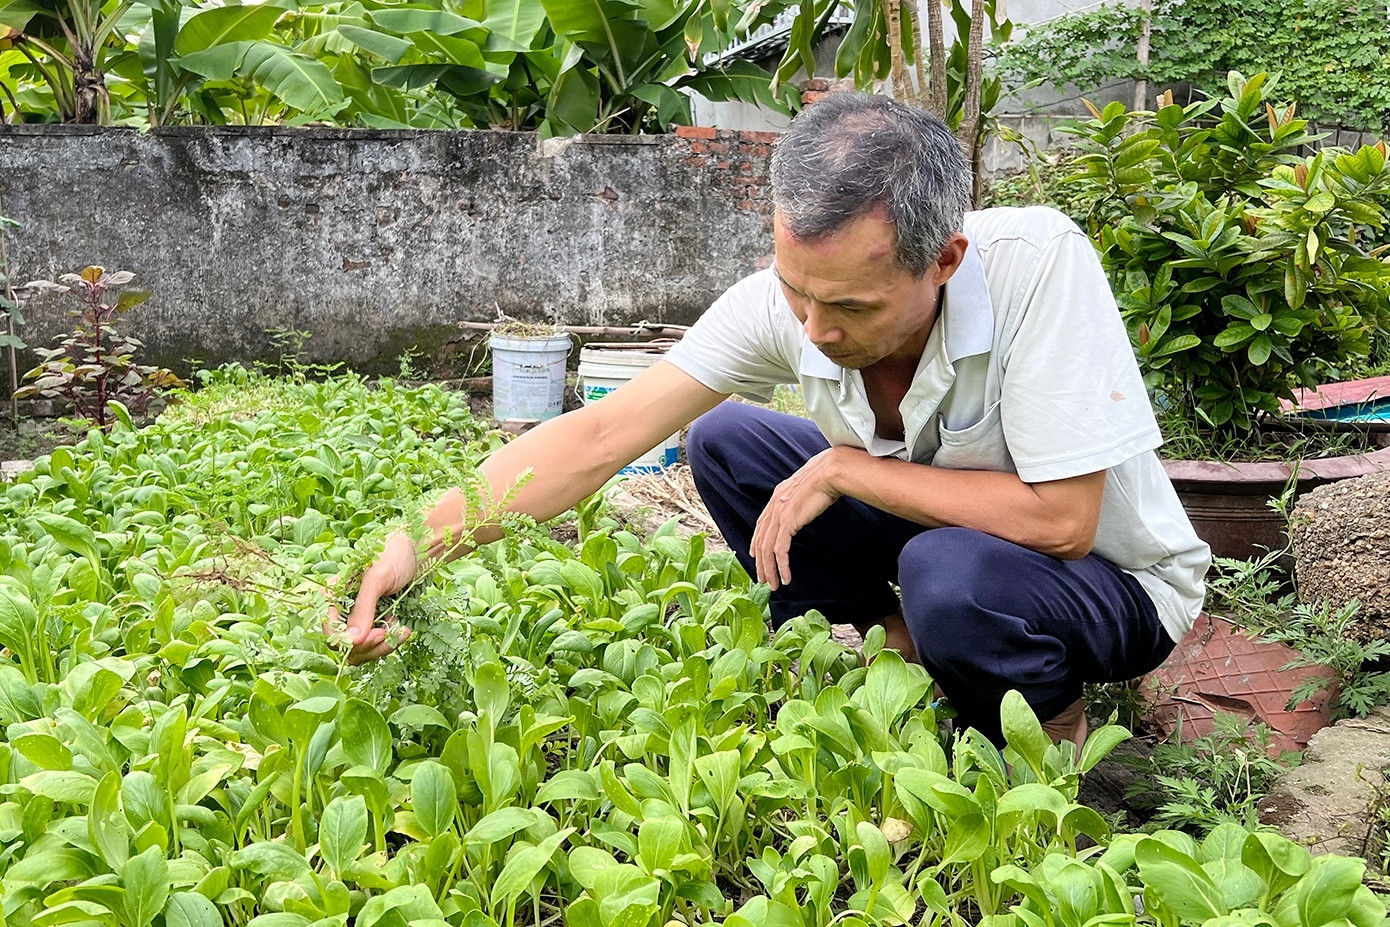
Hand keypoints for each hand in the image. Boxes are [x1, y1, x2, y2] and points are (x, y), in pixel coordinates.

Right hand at [327, 533, 417, 664]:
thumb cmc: (394, 555)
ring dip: (380, 647)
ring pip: (360, 650)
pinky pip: (374, 646)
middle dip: (367, 645)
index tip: (376, 635)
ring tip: (401, 631)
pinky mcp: (373, 624)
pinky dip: (389, 643)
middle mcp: (342, 609)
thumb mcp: (377, 578)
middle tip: (388, 633)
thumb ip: (364, 607)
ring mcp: (358, 618)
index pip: (330, 630)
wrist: (417, 550)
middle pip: (345, 645)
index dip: (349, 640)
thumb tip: (354, 639)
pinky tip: (404, 630)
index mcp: (333, 594)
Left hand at [750, 447, 848, 590]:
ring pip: (767, 549)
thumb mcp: (806, 489)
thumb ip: (799, 500)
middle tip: (763, 579)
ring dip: (770, 570)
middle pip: (761, 541)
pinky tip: (786, 577)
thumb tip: (803, 506)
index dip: (756, 543)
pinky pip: (780, 550)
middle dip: (761, 563)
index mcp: (777, 497)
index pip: (761, 525)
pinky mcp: (788, 522)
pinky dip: (782, 566)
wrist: (830, 472)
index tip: (756, 557)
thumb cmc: (825, 478)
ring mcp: (779, 514)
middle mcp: (774, 506)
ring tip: (774, 584)